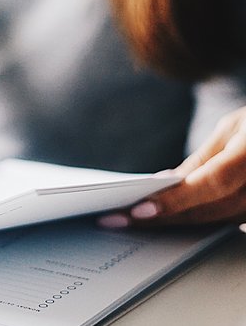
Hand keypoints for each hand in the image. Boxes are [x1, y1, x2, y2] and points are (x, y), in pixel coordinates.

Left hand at [99, 106, 245, 227]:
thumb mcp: (234, 127)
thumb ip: (203, 159)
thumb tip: (166, 183)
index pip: (212, 183)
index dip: (176, 200)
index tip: (139, 211)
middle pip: (209, 210)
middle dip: (161, 217)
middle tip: (116, 220)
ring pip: (216, 222)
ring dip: (173, 224)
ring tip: (130, 222)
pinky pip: (227, 223)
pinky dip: (195, 221)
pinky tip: (165, 220)